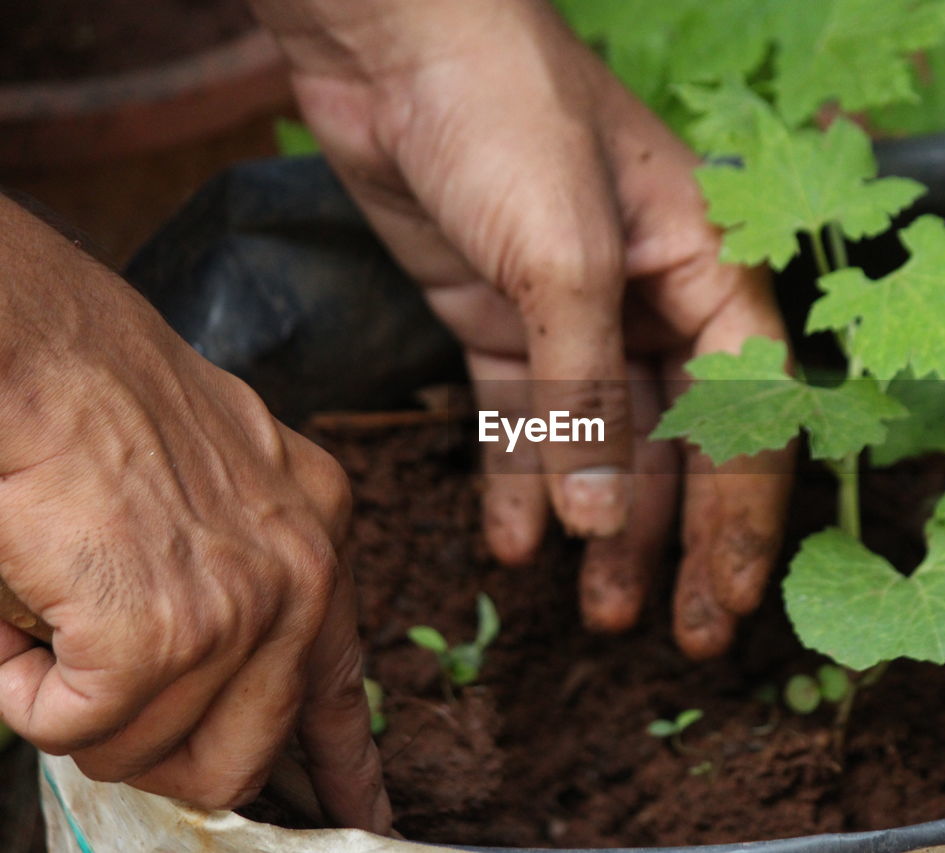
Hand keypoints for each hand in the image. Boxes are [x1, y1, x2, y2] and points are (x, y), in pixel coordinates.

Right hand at [0, 197, 389, 831]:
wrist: (42, 348)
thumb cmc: (104, 400)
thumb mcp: (218, 482)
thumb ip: (242, 576)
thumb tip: (212, 682)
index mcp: (319, 535)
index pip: (343, 684)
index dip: (345, 765)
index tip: (362, 813)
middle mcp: (302, 575)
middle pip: (241, 756)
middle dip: (154, 751)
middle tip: (96, 696)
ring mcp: (238, 610)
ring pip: (143, 751)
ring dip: (71, 700)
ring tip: (52, 603)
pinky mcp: (157, 634)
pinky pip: (72, 729)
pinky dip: (20, 688)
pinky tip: (23, 608)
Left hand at [252, 0, 794, 657]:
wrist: (396, 47)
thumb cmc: (512, 118)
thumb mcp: (564, 260)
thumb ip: (586, 394)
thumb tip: (598, 520)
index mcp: (708, 272)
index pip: (749, 412)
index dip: (745, 513)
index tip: (731, 599)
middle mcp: (653, 302)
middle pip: (683, 444)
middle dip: (681, 540)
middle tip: (678, 636)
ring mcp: (574, 317)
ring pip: (604, 446)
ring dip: (601, 528)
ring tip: (598, 613)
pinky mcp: (501, 323)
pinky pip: (524, 422)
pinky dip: (521, 481)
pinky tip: (515, 546)